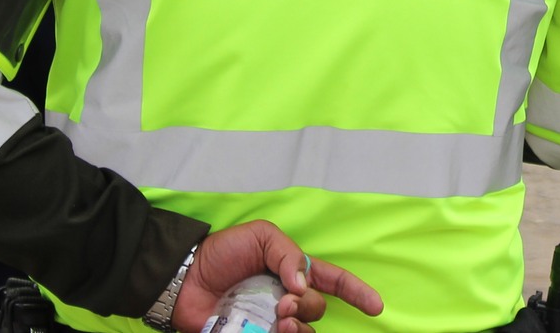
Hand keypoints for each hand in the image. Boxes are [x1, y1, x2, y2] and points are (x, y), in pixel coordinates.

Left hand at [174, 220, 382, 332]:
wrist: (183, 276)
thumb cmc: (222, 252)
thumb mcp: (261, 236)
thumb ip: (288, 254)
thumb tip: (303, 285)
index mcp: (294, 272)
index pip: (334, 281)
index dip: (357, 292)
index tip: (376, 307)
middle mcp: (286, 299)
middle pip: (317, 309)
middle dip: (307, 308)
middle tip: (284, 304)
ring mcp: (269, 321)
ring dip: (298, 329)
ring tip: (279, 321)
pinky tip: (270, 330)